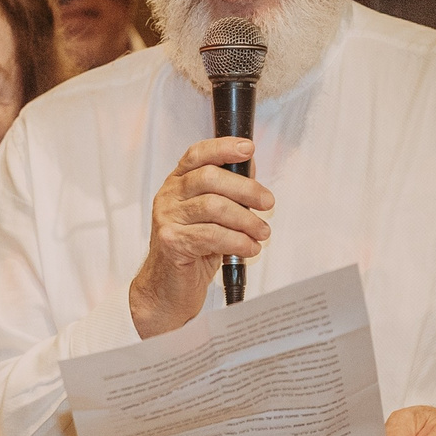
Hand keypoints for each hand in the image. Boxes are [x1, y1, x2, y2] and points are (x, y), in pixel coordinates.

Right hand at [128, 136, 272, 337]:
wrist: (167, 288)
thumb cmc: (192, 250)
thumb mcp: (212, 217)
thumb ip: (228, 193)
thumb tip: (251, 170)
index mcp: (178, 183)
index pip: (197, 155)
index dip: (223, 147)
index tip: (248, 149)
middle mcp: (169, 196)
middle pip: (209, 178)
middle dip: (246, 189)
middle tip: (268, 202)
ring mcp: (167, 218)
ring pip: (214, 207)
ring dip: (246, 220)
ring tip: (262, 232)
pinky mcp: (172, 242)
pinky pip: (212, 236)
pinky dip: (238, 241)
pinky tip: (249, 248)